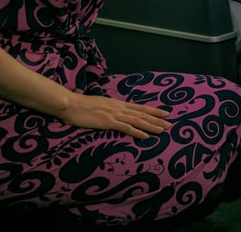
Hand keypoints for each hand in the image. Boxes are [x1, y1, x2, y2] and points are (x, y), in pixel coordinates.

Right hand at [57, 92, 171, 139]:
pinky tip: (146, 136)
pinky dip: (137, 132)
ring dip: (151, 126)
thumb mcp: (99, 104)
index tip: (165, 113)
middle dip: (157, 119)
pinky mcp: (107, 122)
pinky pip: (125, 128)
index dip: (153, 111)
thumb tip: (115, 113)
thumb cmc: (81, 105)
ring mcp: (114, 114)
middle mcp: (119, 107)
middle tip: (170, 124)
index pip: (139, 107)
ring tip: (162, 130)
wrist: (69, 104)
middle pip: (142, 114)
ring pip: (137, 120)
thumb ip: (109, 108)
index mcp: (117, 103)